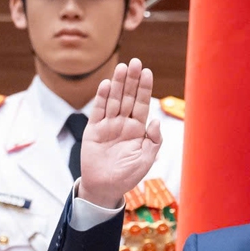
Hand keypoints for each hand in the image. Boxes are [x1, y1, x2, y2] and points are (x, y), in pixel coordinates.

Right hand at [78, 58, 162, 207]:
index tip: (147, 72)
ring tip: (122, 67)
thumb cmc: (127, 176)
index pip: (142, 104)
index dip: (144, 88)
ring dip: (118, 84)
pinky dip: (102, 98)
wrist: (104, 188)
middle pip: (128, 97)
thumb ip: (153, 140)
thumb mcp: (145, 160)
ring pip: (114, 100)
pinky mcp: (93, 130)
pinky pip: (99, 111)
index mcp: (138, 129)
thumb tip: (156, 120)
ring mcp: (108, 125)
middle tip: (135, 62)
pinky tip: (107, 85)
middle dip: (132, 80)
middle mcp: (123, 124)